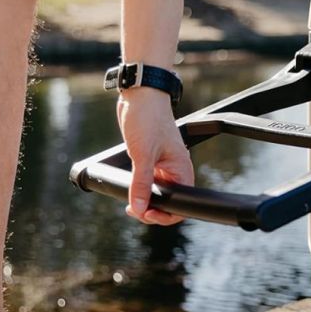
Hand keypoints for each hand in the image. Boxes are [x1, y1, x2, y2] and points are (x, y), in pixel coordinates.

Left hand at [117, 87, 194, 224]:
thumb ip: (140, 184)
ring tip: (129, 202)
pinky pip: (147, 183)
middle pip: (168, 203)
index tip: (146, 213)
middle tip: (133, 209)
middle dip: (151, 211)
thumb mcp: (142, 154)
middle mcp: (174, 171)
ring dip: (143, 201)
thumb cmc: (148, 119)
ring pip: (156, 195)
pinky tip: (129, 188)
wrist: (139, 95)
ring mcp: (162, 167)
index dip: (164, 216)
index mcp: (182, 170)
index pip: (181, 205)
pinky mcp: (149, 161)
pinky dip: (138, 189)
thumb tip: (138, 208)